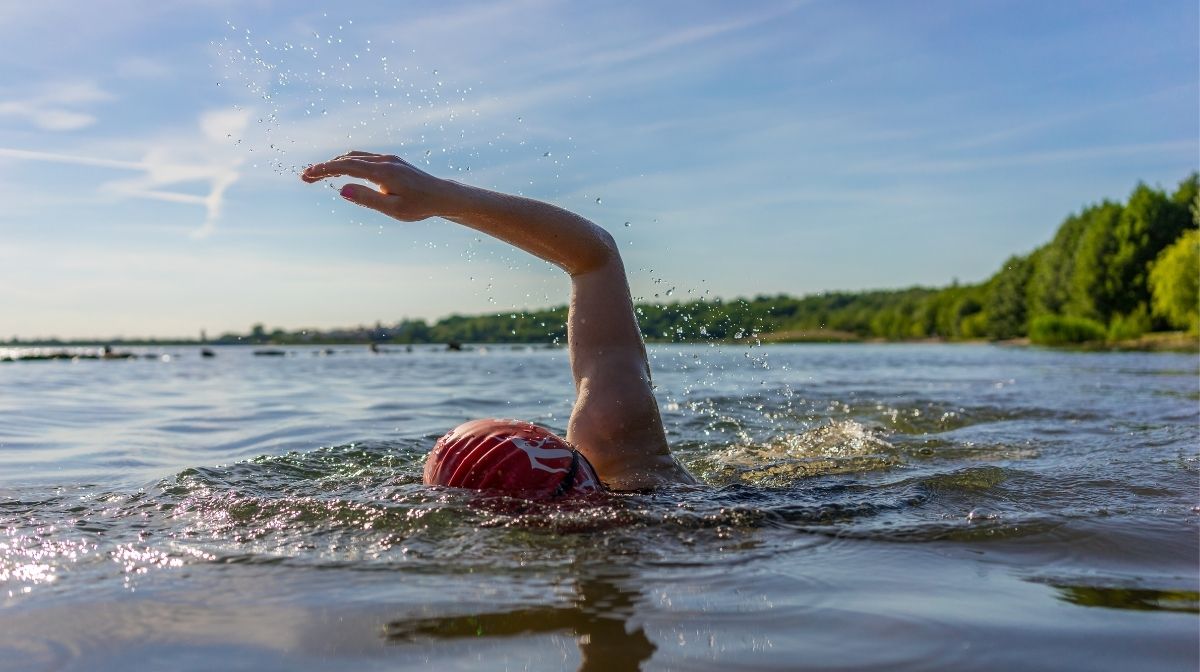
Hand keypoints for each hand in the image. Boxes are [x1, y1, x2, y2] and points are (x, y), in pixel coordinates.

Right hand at [301, 151, 451, 221]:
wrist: (442, 196)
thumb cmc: (419, 206)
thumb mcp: (393, 209)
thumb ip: (367, 199)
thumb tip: (341, 189)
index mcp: (383, 171)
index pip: (347, 166)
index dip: (324, 169)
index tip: (307, 175)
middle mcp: (384, 160)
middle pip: (347, 159)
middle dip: (324, 167)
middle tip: (305, 178)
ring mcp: (388, 159)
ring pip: (355, 156)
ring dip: (335, 163)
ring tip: (318, 175)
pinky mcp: (391, 161)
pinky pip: (364, 158)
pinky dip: (347, 163)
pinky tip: (340, 171)